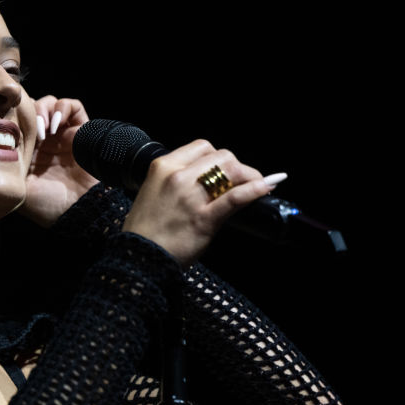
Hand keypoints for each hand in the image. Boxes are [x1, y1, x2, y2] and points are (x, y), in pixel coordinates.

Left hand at [19, 95, 99, 226]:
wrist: (76, 211)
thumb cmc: (46, 204)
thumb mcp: (16, 187)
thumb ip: (4, 170)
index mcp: (29, 149)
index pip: (17, 120)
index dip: (11, 117)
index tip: (8, 128)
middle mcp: (45, 139)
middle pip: (32, 107)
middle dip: (27, 111)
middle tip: (26, 127)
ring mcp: (63, 133)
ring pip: (50, 103)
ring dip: (43, 109)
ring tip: (43, 128)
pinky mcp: (82, 131)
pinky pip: (74, 106)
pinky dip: (63, 108)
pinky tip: (56, 125)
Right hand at [122, 139, 279, 266]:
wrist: (138, 258)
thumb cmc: (145, 230)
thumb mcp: (154, 193)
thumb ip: (177, 182)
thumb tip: (207, 181)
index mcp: (163, 167)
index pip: (202, 147)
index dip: (219, 157)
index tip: (225, 170)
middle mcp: (177, 176)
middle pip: (222, 156)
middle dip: (237, 167)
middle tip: (243, 181)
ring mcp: (190, 196)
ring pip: (231, 171)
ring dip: (249, 177)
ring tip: (258, 185)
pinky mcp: (204, 218)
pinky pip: (235, 197)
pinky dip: (255, 190)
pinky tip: (267, 187)